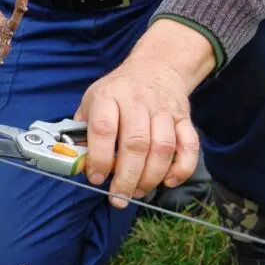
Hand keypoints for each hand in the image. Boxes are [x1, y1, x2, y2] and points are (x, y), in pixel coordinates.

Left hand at [74, 18, 215, 207]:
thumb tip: (75, 161)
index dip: (99, 158)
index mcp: (109, 97)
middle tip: (119, 197)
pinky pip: (189, 146)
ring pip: (163, 148)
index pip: (104, 129)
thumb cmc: (118, 91)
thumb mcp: (92, 100)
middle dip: (127, 177)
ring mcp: (164, 110)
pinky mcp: (184, 118)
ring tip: (138, 192)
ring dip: (151, 177)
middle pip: (136, 144)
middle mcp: (138, 102)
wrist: (156, 67)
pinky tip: (168, 181)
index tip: (95, 178)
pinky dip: (182, 168)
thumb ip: (82, 130)